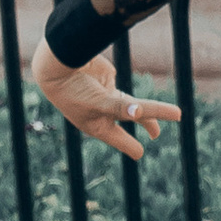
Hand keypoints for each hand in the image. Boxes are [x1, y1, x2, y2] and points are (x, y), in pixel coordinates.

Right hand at [33, 44, 182, 160]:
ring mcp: (106, 98)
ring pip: (132, 105)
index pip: (123, 142)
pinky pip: (123, 92)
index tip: (141, 153)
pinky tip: (134, 101)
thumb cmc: (75, 92)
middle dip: (148, 126)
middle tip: (156, 135)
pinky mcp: (107, 82)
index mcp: (100, 128)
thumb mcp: (100, 102)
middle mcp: (104, 115)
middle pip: (133, 121)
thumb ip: (122, 106)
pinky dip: (131, 97)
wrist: (58, 67)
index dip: (134, 148)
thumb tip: (141, 111)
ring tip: (162, 116)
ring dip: (146, 110)